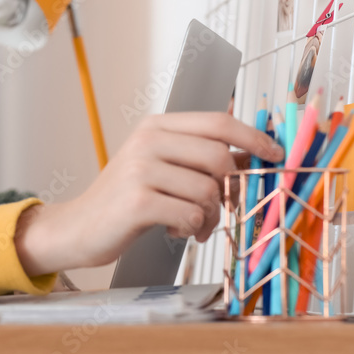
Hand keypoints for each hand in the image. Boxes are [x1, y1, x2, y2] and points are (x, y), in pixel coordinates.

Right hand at [13, 112, 283, 276]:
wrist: (78, 227)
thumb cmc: (124, 199)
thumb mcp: (159, 167)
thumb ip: (199, 157)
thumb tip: (254, 156)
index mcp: (155, 127)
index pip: (217, 122)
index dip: (252, 137)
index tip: (274, 154)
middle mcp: (147, 142)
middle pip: (219, 156)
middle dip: (231, 188)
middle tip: (223, 206)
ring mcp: (140, 170)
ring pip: (208, 191)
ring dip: (210, 216)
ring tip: (194, 225)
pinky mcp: (137, 202)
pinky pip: (190, 215)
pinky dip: (192, 229)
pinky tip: (175, 231)